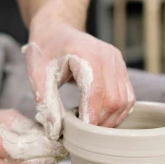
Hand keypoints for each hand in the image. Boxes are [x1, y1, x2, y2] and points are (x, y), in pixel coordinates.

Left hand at [26, 12, 134, 137]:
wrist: (57, 29)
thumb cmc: (46, 48)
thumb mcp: (37, 72)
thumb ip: (45, 100)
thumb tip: (55, 130)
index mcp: (87, 53)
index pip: (96, 91)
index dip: (90, 116)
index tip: (79, 134)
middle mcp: (108, 56)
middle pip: (115, 100)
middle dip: (100, 123)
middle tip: (82, 134)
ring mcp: (118, 62)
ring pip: (125, 101)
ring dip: (110, 120)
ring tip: (89, 128)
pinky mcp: (121, 69)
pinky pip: (127, 97)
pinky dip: (117, 113)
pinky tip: (99, 118)